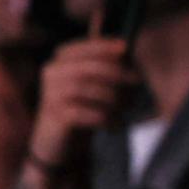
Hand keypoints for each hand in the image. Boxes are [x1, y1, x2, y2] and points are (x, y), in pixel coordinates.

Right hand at [25, 39, 141, 174]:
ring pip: (90, 90)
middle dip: (118, 73)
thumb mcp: (93, 83)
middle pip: (89, 68)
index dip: (104, 46)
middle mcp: (52, 75)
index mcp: (59, 62)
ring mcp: (51, 96)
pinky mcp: (56, 117)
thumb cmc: (82, 107)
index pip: (82, 48)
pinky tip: (115, 125)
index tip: (125, 48)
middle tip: (138, 82)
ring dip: (115, 98)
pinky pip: (88, 113)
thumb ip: (105, 65)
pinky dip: (107, 118)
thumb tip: (126, 49)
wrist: (59, 142)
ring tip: (126, 108)